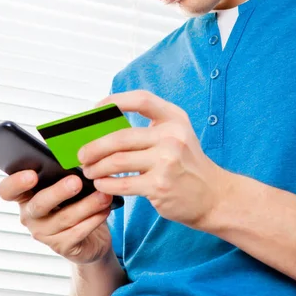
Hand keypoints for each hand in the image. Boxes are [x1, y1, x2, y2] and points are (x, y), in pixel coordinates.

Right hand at [0, 170, 114, 264]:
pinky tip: (105, 209)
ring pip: (64, 218)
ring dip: (86, 205)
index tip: (32, 174)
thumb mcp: (66, 180)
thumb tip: (75, 155)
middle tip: (76, 181)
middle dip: (58, 192)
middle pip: (39, 204)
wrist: (91, 234)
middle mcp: (30, 215)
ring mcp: (44, 233)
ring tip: (103, 194)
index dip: (16, 183)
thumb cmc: (75, 198)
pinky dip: (94, 219)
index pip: (8, 190)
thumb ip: (62, 169)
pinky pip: (78, 233)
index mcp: (25, 194)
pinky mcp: (62, 247)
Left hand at [78, 90, 229, 229]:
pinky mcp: (160, 185)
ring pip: (117, 161)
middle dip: (94, 146)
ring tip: (88, 170)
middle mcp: (172, 136)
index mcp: (174, 118)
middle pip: (120, 137)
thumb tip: (103, 128)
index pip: (141, 99)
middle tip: (81, 153)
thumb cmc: (187, 164)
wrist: (214, 196)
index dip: (115, 100)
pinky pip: (122, 184)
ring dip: (96, 167)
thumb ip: (147, 128)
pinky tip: (101, 183)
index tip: (96, 109)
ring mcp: (167, 161)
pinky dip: (106, 184)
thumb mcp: (175, 136)